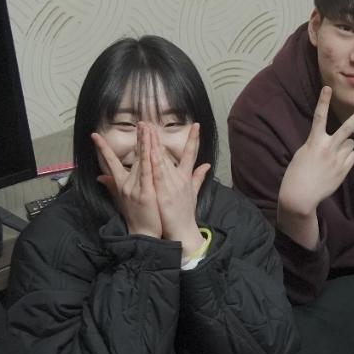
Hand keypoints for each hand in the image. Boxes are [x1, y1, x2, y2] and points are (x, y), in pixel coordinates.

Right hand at [93, 123, 161, 237]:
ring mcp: (137, 188)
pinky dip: (150, 161)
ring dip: (145, 143)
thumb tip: (99, 176)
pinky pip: (149, 174)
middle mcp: (127, 183)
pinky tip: (153, 150)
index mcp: (122, 184)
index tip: (95, 135)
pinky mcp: (146, 193)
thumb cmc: (136, 216)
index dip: (102, 149)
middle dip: (137, 138)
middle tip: (141, 122)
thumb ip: (111, 185)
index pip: (110, 162)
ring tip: (147, 128)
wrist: (143, 233)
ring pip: (142, 161)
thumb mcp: (121, 199)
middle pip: (133, 157)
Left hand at [148, 122, 208, 253]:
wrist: (183, 231)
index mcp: (186, 178)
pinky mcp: (164, 193)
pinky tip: (150, 153)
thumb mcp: (193, 193)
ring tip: (147, 131)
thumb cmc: (185, 213)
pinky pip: (158, 175)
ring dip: (153, 145)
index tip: (196, 125)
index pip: (191, 154)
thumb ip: (199, 177)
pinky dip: (155, 164)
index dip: (194, 139)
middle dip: (159, 138)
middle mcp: (180, 178)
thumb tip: (207, 164)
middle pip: (169, 154)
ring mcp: (172, 185)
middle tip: (151, 122)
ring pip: (162, 161)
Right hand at [279, 87, 353, 217]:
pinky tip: (338, 166)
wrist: (301, 195)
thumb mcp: (304, 153)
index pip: (319, 117)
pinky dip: (348, 158)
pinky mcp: (344, 170)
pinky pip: (352, 157)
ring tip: (334, 156)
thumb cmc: (297, 173)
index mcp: (314, 141)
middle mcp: (328, 147)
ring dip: (346, 146)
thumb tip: (333, 141)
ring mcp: (338, 159)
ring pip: (351, 144)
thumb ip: (318, 144)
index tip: (328, 88)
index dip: (323, 101)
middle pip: (347, 127)